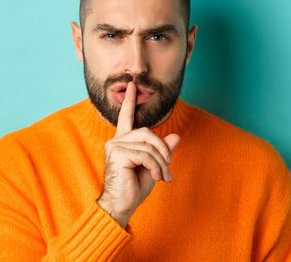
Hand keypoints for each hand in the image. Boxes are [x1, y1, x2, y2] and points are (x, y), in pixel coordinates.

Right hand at [96, 81, 179, 227]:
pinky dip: (155, 166)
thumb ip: (163, 151)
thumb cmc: (134, 188)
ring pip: (149, 145)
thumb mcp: (154, 166)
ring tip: (163, 176)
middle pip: (148, 133)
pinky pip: (146, 154)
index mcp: (124, 141)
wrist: (121, 205)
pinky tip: (155, 177)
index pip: (127, 117)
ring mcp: (115, 146)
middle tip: (167, 169)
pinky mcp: (117, 154)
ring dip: (161, 162)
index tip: (132, 84)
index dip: (130, 100)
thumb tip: (175, 137)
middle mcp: (117, 140)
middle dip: (163, 151)